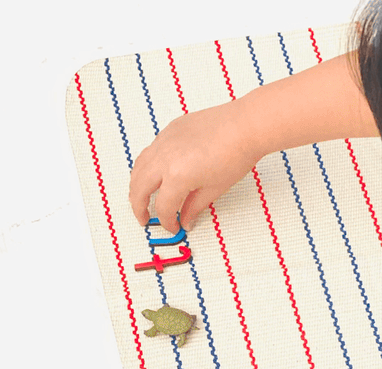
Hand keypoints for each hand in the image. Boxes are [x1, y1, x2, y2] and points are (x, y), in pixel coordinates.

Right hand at [129, 100, 261, 232]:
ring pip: (138, 167)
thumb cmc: (235, 154)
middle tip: (145, 218)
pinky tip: (154, 174)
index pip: (163, 206)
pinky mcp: (168, 131)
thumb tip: (185, 218)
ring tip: (143, 198)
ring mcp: (164, 141)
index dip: (167, 221)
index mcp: (177, 175)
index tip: (173, 226)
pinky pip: (149, 151)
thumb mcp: (214, 189)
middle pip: (140, 187)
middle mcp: (165, 157)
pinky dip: (145, 167)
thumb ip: (194, 206)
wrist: (244, 127)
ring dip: (137, 185)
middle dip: (139, 206)